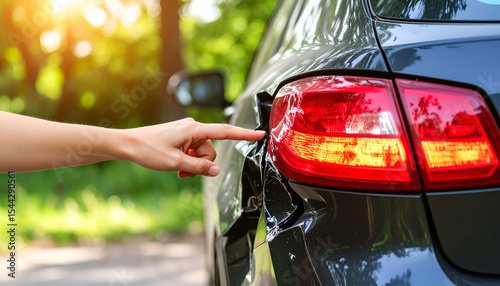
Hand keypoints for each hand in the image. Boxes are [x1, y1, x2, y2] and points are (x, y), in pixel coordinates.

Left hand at [120, 118, 264, 177]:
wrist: (127, 144)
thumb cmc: (148, 149)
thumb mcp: (176, 163)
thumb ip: (199, 167)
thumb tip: (216, 170)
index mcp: (194, 129)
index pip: (226, 132)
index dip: (245, 134)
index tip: (260, 134)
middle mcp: (192, 128)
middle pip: (211, 150)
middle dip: (201, 163)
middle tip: (183, 171)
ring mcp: (186, 132)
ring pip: (201, 153)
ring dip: (193, 164)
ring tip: (177, 169)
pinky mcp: (181, 137)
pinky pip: (192, 151)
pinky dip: (187, 160)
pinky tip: (175, 165)